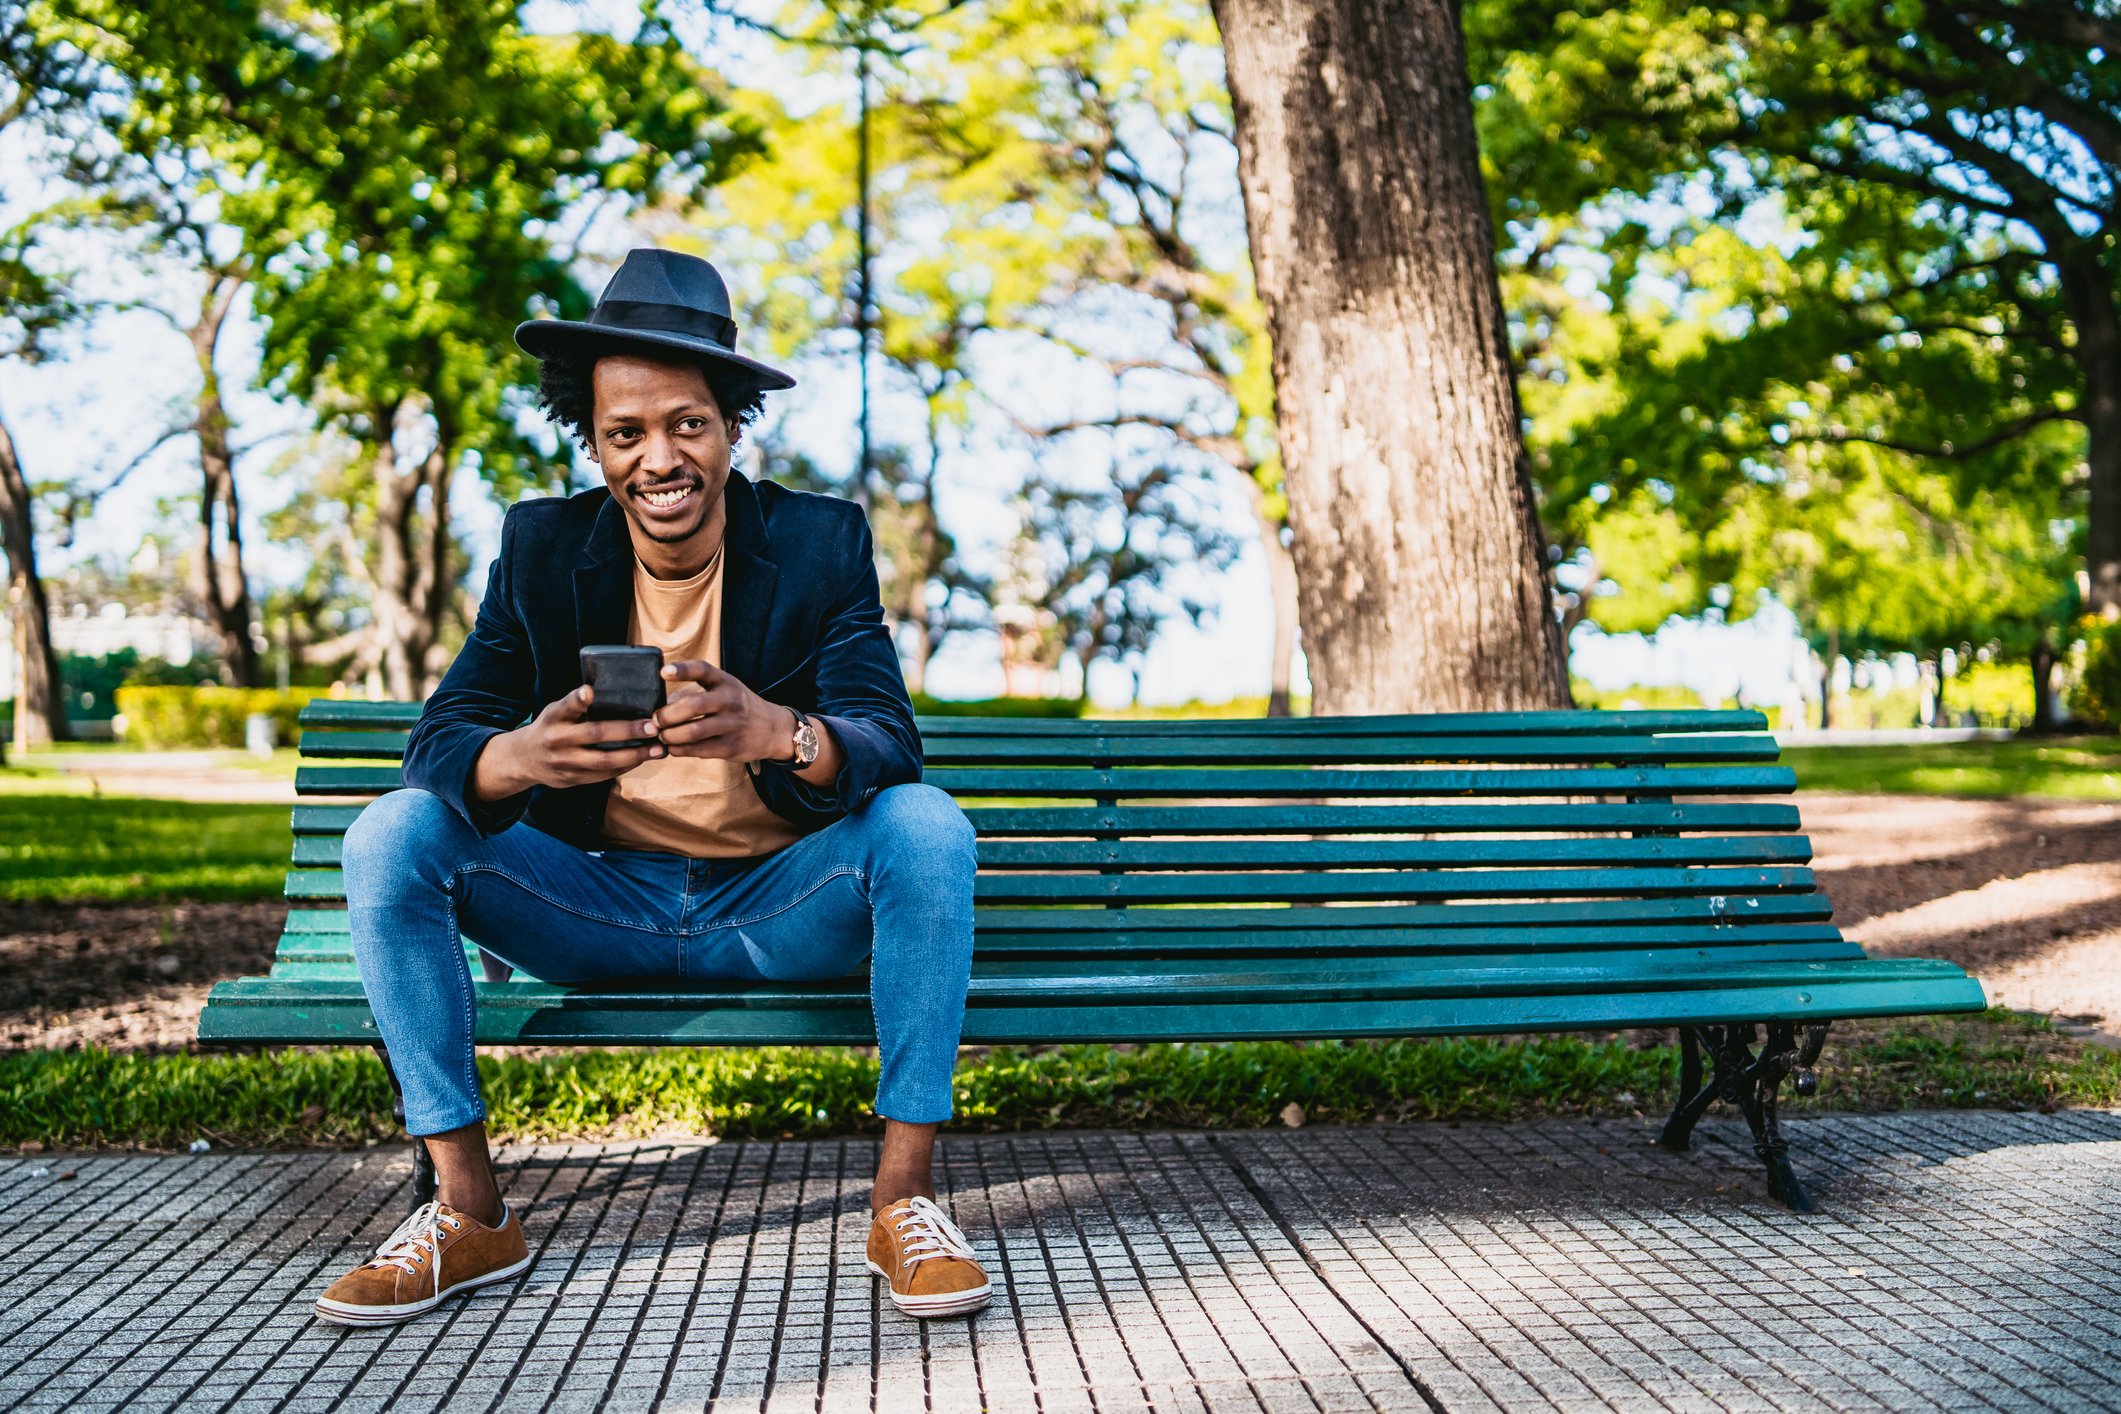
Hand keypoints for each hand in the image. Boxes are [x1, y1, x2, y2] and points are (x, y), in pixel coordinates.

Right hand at [472, 684, 664, 799]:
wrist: (524, 760)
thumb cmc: (550, 727)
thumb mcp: (556, 711)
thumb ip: (577, 704)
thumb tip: (611, 691)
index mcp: (553, 717)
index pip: (565, 706)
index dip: (578, 698)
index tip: (589, 690)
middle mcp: (557, 739)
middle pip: (595, 734)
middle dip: (627, 731)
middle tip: (654, 727)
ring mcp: (564, 762)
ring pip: (604, 761)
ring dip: (634, 755)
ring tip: (658, 749)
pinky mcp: (572, 779)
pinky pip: (604, 775)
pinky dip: (625, 767)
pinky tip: (642, 759)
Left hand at [653, 659, 793, 761]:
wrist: (773, 729)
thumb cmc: (737, 705)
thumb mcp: (722, 689)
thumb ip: (692, 692)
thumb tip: (661, 706)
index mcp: (725, 681)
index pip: (702, 670)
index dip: (682, 670)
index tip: (664, 673)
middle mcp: (730, 700)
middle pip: (692, 706)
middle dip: (666, 715)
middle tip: (656, 720)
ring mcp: (732, 725)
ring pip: (693, 731)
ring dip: (670, 736)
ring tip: (663, 736)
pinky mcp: (730, 747)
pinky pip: (698, 750)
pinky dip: (679, 749)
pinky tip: (673, 747)